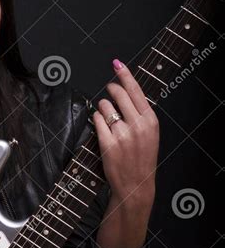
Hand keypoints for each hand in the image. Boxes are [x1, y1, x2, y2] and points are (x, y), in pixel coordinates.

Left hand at [91, 59, 158, 206]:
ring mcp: (122, 134)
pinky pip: (96, 119)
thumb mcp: (150, 133)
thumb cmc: (142, 157)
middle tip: (110, 91)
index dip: (124, 74)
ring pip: (104, 105)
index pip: (136, 90)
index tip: (116, 63)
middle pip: (117, 93)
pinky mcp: (107, 143)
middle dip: (111, 89)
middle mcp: (137, 125)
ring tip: (110, 119)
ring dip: (103, 107)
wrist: (136, 184)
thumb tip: (126, 88)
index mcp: (150, 120)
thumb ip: (140, 112)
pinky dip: (97, 120)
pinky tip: (103, 128)